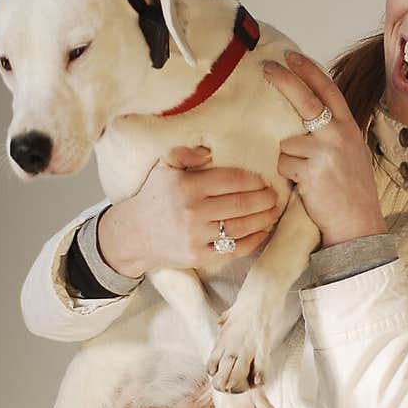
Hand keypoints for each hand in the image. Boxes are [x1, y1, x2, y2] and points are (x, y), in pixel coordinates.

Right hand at [97, 146, 282, 276]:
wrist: (132, 234)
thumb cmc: (153, 198)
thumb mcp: (163, 168)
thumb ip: (184, 153)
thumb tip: (209, 151)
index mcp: (186, 186)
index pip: (231, 180)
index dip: (253, 180)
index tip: (263, 180)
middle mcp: (193, 212)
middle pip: (241, 204)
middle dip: (264, 199)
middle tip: (274, 196)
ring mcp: (197, 237)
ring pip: (241, 227)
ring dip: (263, 219)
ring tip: (273, 212)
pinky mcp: (199, 257)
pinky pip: (233, 250)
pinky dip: (253, 241)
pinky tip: (263, 232)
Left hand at [263, 51, 386, 246]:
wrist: (357, 222)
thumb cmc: (351, 191)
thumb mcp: (351, 153)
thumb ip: (333, 132)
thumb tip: (308, 115)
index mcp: (348, 128)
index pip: (328, 89)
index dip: (309, 70)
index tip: (292, 56)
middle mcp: (338, 135)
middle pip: (305, 99)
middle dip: (284, 79)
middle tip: (267, 67)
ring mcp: (324, 152)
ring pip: (286, 143)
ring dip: (289, 160)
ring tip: (307, 177)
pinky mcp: (309, 171)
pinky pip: (283, 164)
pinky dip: (287, 176)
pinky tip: (304, 186)